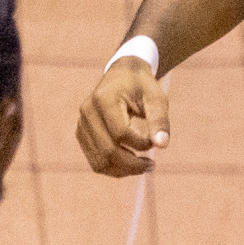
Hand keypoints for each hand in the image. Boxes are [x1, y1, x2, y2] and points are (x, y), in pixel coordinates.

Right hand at [76, 58, 168, 176]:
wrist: (122, 74)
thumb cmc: (142, 86)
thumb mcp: (156, 97)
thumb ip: (159, 119)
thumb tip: (162, 145)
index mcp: (104, 99)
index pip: (120, 133)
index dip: (140, 143)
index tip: (154, 142)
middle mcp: (87, 112)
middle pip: (107, 150)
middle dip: (132, 164)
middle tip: (151, 165)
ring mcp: (81, 124)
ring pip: (99, 161)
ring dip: (122, 170)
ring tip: (143, 166)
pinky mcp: (82, 134)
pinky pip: (95, 160)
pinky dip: (113, 168)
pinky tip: (130, 164)